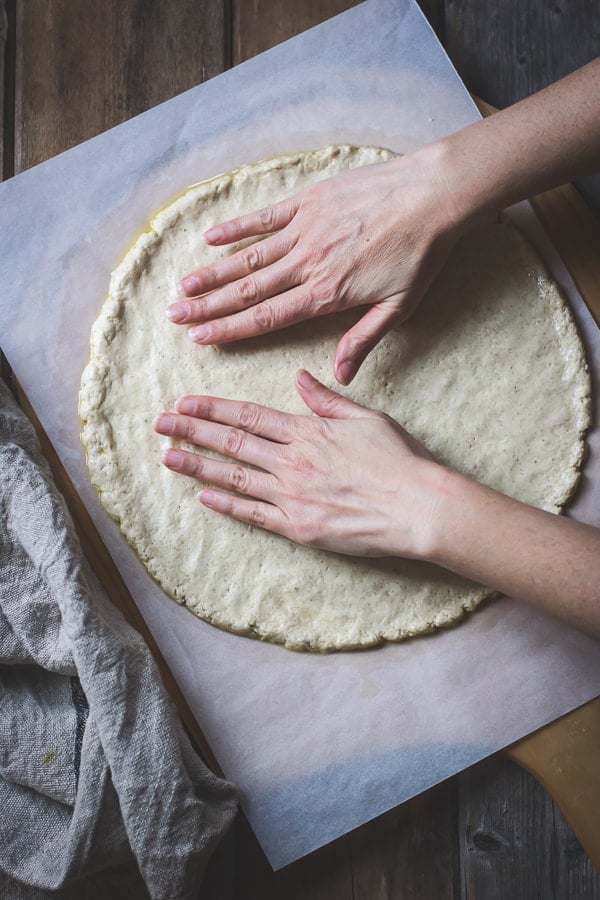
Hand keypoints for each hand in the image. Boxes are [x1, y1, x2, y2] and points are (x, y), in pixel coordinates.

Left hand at [153, 370, 443, 558]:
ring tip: (167, 457)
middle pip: (232, 443)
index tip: (185, 403)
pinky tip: (203, 496)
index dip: (212, 409)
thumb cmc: (398, 460)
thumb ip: (327, 400)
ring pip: (234, 476)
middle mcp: (292, 461)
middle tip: (160, 424)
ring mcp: (292, 495)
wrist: (417, 507)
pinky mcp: (298, 527)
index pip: (248, 416)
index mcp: (308, 431)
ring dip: (197, 465)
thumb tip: (300, 378)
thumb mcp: (365, 418)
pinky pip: (253, 514)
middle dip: (192, 431)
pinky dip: (226, 504)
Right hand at [167, 147, 464, 383]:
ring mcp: (304, 229)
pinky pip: (264, 217)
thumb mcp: (400, 307)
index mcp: (326, 294)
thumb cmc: (421, 254)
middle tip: (175, 317)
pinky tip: (211, 238)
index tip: (201, 338)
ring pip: (248, 256)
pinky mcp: (308, 202)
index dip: (230, 329)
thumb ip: (363, 340)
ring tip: (183, 286)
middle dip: (208, 306)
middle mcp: (306, 263)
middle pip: (247, 290)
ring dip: (213, 272)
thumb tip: (339, 376)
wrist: (433, 196)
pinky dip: (236, 227)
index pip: (267, 318)